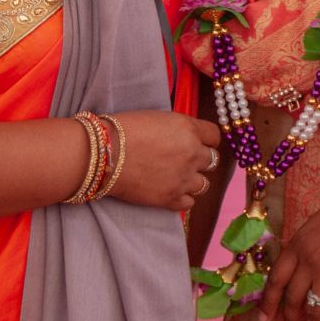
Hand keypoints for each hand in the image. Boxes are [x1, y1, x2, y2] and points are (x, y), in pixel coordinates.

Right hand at [104, 112, 220, 213]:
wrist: (103, 154)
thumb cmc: (124, 130)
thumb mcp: (158, 118)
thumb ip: (178, 128)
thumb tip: (184, 136)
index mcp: (188, 129)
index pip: (215, 136)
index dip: (206, 139)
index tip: (199, 142)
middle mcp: (192, 154)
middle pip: (211, 160)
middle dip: (199, 159)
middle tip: (183, 159)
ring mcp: (183, 178)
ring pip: (204, 184)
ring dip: (192, 180)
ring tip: (176, 176)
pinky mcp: (171, 199)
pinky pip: (189, 202)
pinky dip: (181, 198)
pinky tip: (169, 190)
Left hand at [261, 174, 319, 320]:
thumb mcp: (314, 225)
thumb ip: (303, 246)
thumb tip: (297, 266)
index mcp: (296, 246)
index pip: (275, 280)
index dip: (267, 302)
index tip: (263, 319)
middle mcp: (308, 262)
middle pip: (292, 298)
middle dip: (290, 319)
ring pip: (315, 310)